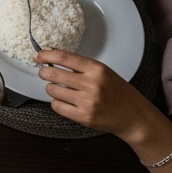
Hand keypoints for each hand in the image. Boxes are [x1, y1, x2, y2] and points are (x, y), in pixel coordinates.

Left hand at [36, 50, 160, 144]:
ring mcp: (87, 101)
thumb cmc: (118, 93)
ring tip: (61, 90)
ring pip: (52, 90)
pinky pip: (57, 106)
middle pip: (53, 74)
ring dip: (52, 89)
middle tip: (44, 73)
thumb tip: (53, 57)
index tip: (37, 56)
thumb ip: (81, 66)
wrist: (134, 117)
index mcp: (97, 69)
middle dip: (44, 72)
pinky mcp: (83, 117)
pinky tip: (65, 102)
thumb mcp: (104, 73)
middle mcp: (91, 84)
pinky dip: (57, 103)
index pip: (64, 57)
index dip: (46, 55)